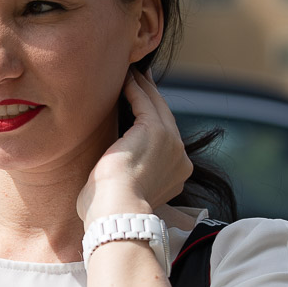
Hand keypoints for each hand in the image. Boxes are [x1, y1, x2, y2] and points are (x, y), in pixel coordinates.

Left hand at [77, 69, 191, 224]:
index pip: (163, 141)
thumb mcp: (121, 193)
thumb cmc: (108, 212)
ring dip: (143, 88)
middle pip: (165, 118)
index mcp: (174, 175)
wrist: (116, 213)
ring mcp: (171, 144)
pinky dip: (134, 88)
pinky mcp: (156, 131)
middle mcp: (179, 158)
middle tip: (142, 79)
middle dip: (152, 97)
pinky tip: (125, 78)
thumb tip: (107, 175)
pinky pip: (144, 102)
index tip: (142, 107)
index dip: (152, 120)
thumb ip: (123, 178)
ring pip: (157, 106)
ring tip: (132, 73)